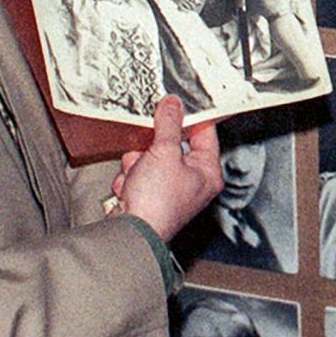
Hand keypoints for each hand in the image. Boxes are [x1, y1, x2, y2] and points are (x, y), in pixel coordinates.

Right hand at [109, 96, 222, 240]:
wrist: (128, 233)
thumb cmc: (156, 204)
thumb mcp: (164, 152)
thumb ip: (168, 124)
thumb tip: (172, 104)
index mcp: (207, 172)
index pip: (205, 134)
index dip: (190, 117)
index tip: (176, 103)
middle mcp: (192, 182)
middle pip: (174, 145)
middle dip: (154, 146)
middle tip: (149, 144)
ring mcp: (169, 190)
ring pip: (151, 158)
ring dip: (138, 163)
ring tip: (137, 174)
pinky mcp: (149, 197)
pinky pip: (138, 174)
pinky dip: (130, 178)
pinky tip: (129, 187)